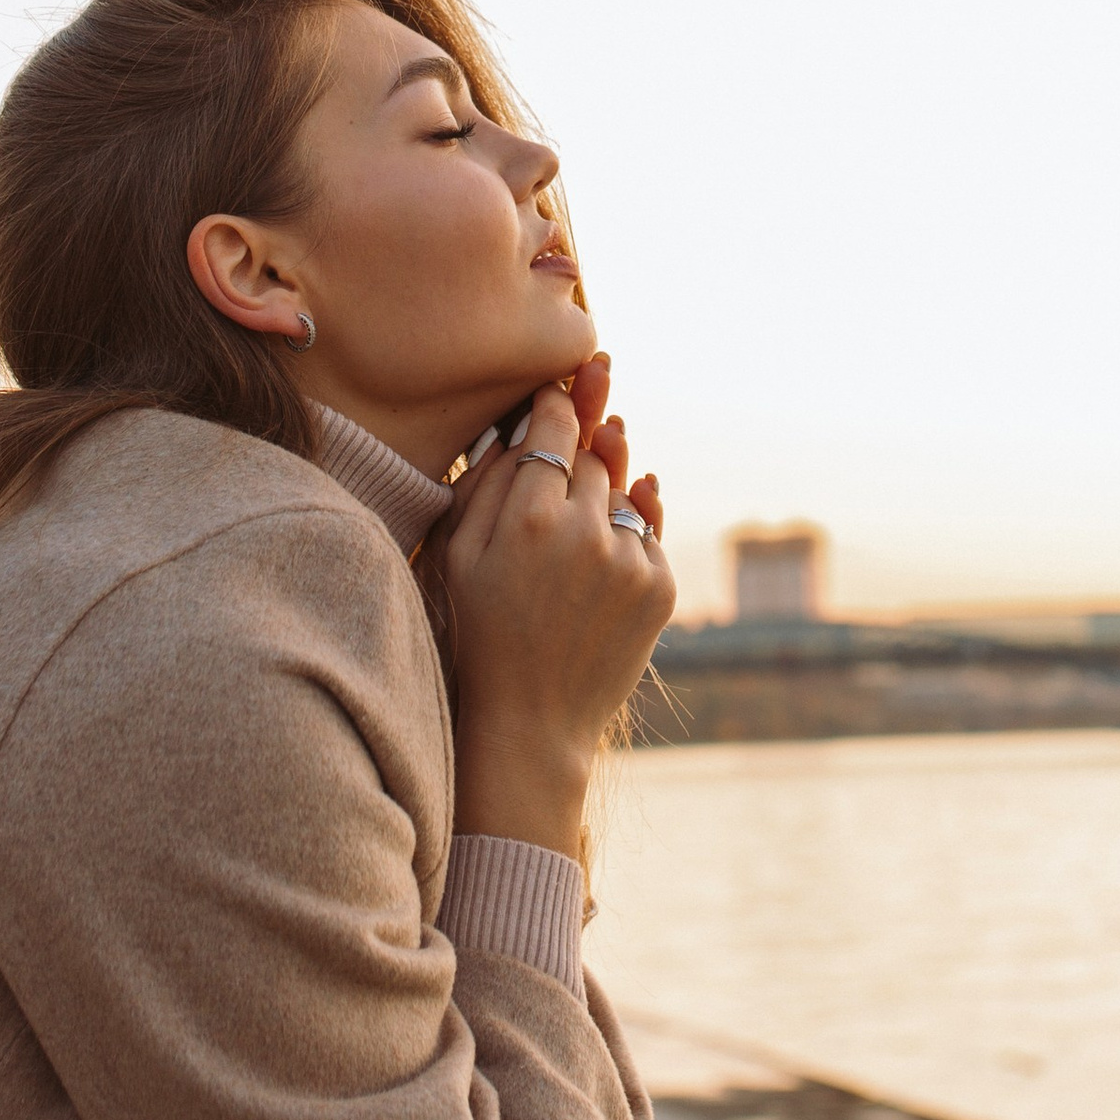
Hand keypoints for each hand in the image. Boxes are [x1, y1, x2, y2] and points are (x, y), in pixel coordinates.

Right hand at [434, 355, 673, 858]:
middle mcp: (589, 531)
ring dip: (601, 501)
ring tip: (569, 540)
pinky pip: (646, 534)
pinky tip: (594, 566)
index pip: (556, 427)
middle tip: (556, 484)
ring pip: (623, 493)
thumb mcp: (458, 555)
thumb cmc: (477, 635)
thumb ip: (490, 481)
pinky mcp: (661, 587)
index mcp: (531, 518)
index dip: (555, 405)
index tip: (554, 395)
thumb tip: (528, 426)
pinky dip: (625, 537)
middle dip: (579, 456)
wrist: (530, 724)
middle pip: (595, 457)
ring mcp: (632, 561)